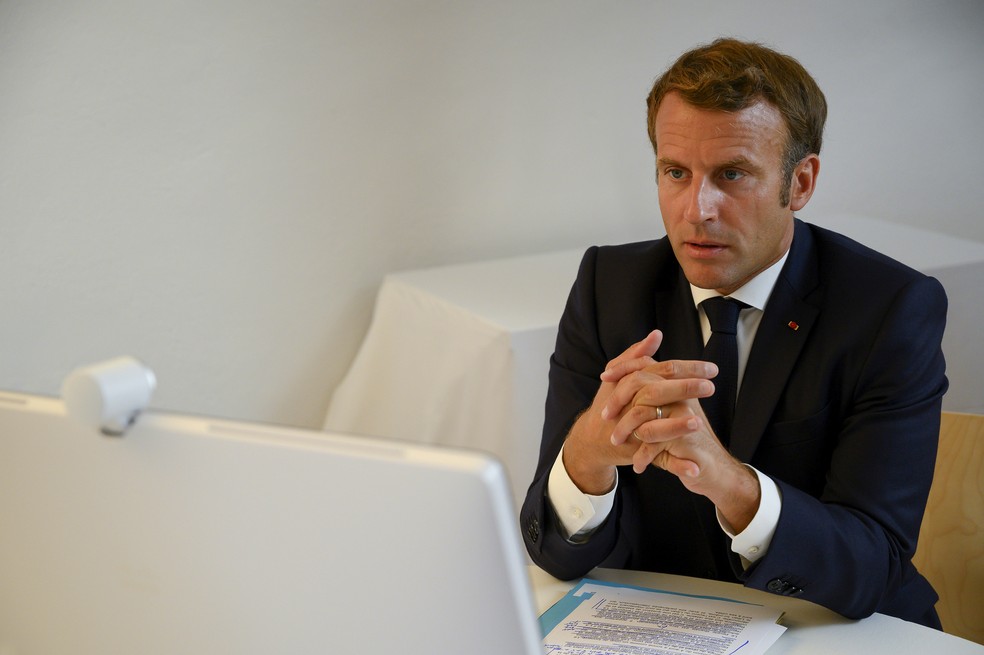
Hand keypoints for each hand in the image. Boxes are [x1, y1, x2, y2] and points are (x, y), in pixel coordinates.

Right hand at [561, 330, 716, 494]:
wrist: (591, 439)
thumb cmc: (611, 404)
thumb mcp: (619, 377)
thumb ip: (638, 355)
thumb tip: (656, 334)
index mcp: (630, 384)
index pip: (661, 370)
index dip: (687, 368)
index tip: (712, 369)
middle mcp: (629, 405)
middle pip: (656, 393)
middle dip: (684, 389)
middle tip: (710, 386)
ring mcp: (632, 430)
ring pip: (654, 427)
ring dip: (676, 426)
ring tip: (699, 422)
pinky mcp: (636, 452)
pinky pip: (658, 459)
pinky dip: (677, 465)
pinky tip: (695, 468)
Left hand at [603, 355, 760, 531]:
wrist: (712, 469)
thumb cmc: (685, 440)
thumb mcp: (668, 415)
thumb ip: (652, 391)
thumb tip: (632, 364)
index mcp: (677, 387)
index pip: (647, 366)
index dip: (623, 369)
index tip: (604, 378)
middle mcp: (683, 398)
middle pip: (644, 386)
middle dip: (618, 400)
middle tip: (605, 416)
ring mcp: (684, 417)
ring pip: (643, 414)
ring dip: (626, 429)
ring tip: (616, 441)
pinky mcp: (684, 440)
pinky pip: (653, 443)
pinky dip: (642, 455)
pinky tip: (638, 464)